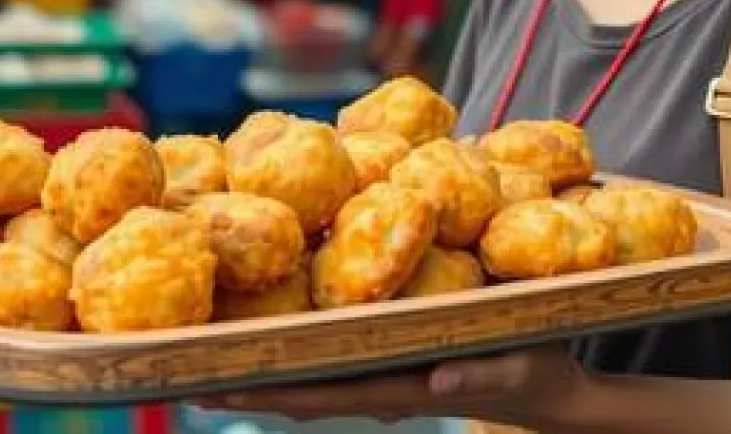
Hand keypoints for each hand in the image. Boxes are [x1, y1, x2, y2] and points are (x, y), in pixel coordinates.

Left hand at [202, 347, 586, 426]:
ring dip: (258, 370)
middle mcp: (380, 388)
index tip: (213, 382)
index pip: (319, 393)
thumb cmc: (540, 372)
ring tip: (201, 357)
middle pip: (297, 390)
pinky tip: (266, 335)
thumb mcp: (519, 370)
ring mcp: (382, 378)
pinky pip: (331, 360)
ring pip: (308, 379)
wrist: (553, 396)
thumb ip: (481, 379)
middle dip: (241, 381)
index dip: (266, 388)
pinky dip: (293, 353)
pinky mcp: (391, 363)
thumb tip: (437, 386)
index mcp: (401, 389)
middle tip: (177, 371)